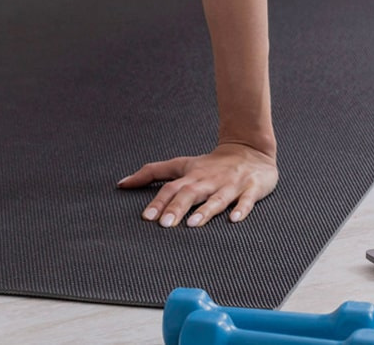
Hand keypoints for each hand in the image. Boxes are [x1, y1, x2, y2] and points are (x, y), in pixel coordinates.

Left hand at [118, 143, 277, 227]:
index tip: (147, 217)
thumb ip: (153, 173)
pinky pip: (247, 200)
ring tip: (193, 224)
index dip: (159, 201)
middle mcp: (210, 180)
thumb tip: (122, 183)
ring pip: (217, 198)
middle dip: (178, 207)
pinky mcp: (252, 188)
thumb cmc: (212, 164)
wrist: (251, 150)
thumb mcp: (182, 165)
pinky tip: (234, 220)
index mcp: (192, 176)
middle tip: (165, 224)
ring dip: (206, 211)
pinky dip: (242, 209)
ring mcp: (231, 185)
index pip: (172, 188)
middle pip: (192, 193)